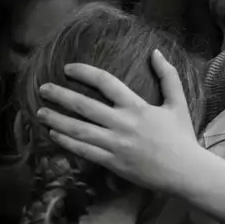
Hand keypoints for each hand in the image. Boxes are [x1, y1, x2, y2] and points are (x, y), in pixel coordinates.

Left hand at [37, 49, 203, 195]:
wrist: (185, 171)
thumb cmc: (182, 137)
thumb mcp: (177, 103)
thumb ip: (168, 76)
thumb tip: (156, 52)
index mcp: (137, 107)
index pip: (106, 83)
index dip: (84, 73)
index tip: (68, 69)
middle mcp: (123, 124)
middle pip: (84, 106)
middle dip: (60, 96)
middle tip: (42, 89)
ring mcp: (116, 145)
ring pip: (79, 130)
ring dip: (57, 120)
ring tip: (39, 112)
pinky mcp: (113, 163)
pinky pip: (84, 151)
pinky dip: (67, 142)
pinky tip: (54, 134)